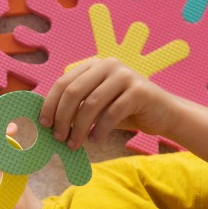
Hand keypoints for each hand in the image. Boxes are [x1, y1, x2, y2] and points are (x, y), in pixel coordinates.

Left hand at [39, 57, 176, 148]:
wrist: (162, 114)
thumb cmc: (125, 111)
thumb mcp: (97, 106)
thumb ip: (77, 106)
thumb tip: (48, 121)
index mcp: (94, 65)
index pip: (63, 82)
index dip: (50, 104)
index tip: (44, 124)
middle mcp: (108, 64)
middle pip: (74, 91)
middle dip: (62, 118)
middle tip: (58, 138)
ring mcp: (125, 75)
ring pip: (91, 104)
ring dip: (79, 128)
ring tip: (74, 144)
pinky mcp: (139, 90)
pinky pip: (112, 113)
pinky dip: (99, 129)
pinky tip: (95, 140)